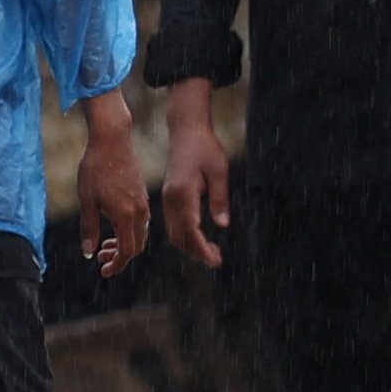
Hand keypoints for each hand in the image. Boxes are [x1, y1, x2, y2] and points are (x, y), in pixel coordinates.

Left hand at [76, 92, 150, 279]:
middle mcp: (139, 212)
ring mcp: (143, 203)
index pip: (126, 252)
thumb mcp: (87, 201)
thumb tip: (89, 254)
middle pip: (136, 246)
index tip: (104, 271)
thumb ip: (89, 229)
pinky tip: (113, 225)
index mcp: (125, 216)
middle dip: (120, 257)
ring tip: (104, 245)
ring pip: (139, 234)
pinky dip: (129, 230)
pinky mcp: (143, 195)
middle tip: (101, 258)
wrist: (112, 140)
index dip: (116, 265)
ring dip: (124, 244)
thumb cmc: (95, 169)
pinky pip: (141, 221)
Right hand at [153, 82, 233, 270]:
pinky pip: (173, 224)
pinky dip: (184, 236)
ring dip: (190, 246)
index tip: (216, 260)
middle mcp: (171, 198)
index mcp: (183, 192)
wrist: (185, 131)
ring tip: (211, 252)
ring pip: (174, 233)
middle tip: (217, 260)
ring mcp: (167, 198)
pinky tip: (199, 237)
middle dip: (197, 252)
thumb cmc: (205, 148)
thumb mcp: (219, 171)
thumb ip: (220, 199)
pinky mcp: (168, 197)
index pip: (191, 229)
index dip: (202, 248)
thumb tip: (223, 225)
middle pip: (180, 236)